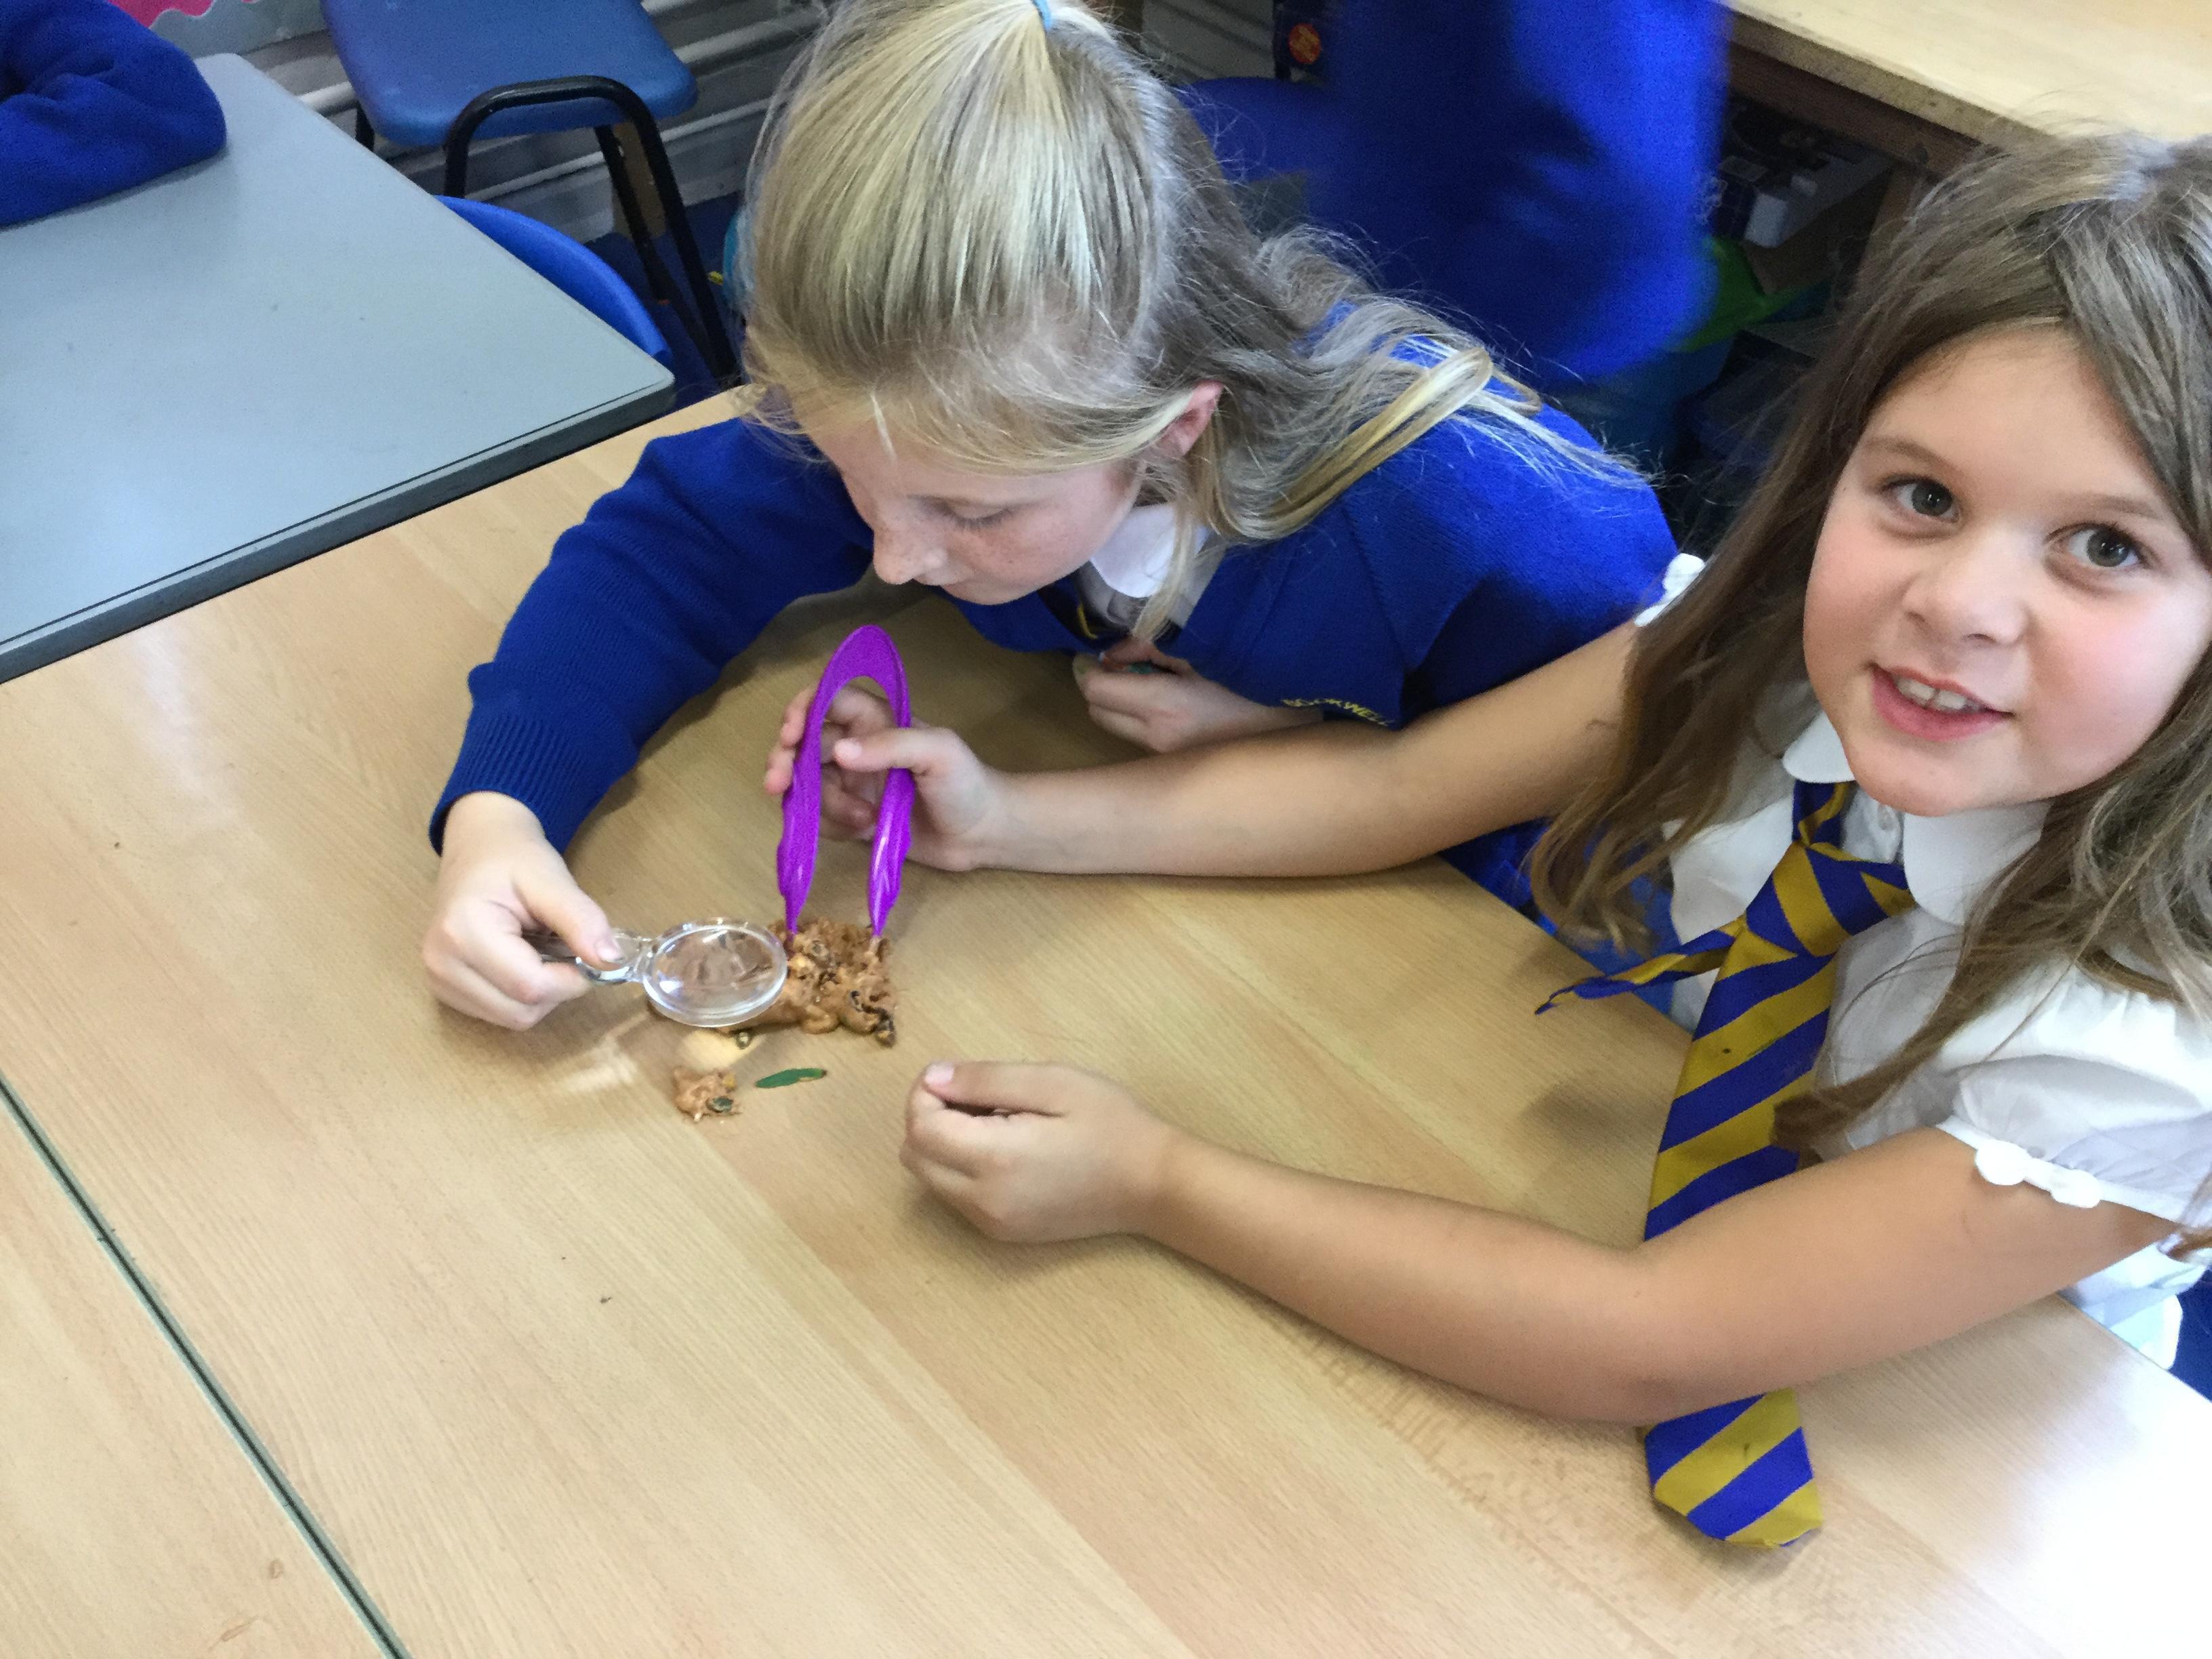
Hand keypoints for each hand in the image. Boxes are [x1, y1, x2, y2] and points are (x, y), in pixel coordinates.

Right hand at [422, 792, 623, 1028]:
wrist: (478, 848)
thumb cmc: (513, 857)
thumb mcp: (552, 879)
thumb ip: (581, 920)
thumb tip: (611, 961)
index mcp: (462, 932)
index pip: (530, 987)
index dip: (571, 979)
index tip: (585, 951)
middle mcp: (441, 964)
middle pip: (520, 1013)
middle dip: (556, 989)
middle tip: (562, 948)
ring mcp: (438, 981)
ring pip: (512, 1019)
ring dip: (540, 994)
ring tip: (538, 950)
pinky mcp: (445, 990)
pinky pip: (499, 1014)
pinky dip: (521, 996)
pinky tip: (520, 961)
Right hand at [763, 684, 1010, 871]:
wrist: (985, 836)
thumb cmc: (968, 783)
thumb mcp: (938, 753)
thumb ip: (891, 745)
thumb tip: (838, 752)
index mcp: (875, 720)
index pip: (825, 700)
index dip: (800, 710)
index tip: (789, 734)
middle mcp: (857, 748)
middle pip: (802, 744)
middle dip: (785, 762)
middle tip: (777, 786)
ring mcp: (852, 784)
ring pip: (808, 786)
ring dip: (822, 804)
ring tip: (864, 820)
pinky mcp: (852, 817)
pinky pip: (820, 818)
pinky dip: (830, 826)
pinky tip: (863, 832)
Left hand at [900, 1062, 1180, 1243]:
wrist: (1153, 1186)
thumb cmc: (1110, 1124)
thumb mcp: (1052, 1083)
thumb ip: (985, 1080)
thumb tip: (933, 1078)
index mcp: (994, 1159)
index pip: (920, 1128)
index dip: (925, 1093)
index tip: (956, 1075)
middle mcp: (982, 1200)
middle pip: (915, 1156)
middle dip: (929, 1118)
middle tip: (975, 1096)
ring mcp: (991, 1223)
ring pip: (932, 1178)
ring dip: (944, 1144)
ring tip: (996, 1121)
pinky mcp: (1003, 1233)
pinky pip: (956, 1197)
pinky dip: (962, 1167)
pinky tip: (1006, 1148)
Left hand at [1075, 640, 1323, 752]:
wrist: (1307, 733)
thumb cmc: (1261, 681)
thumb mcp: (1207, 652)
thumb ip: (1154, 647)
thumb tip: (1114, 653)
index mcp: (1165, 707)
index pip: (1095, 690)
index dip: (1092, 667)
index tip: (1107, 654)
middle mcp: (1158, 740)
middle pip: (1097, 713)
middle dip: (1103, 687)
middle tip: (1128, 666)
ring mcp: (1168, 758)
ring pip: (1119, 728)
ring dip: (1126, 705)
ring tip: (1161, 684)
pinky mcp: (1181, 766)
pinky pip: (1145, 739)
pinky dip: (1148, 719)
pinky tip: (1182, 705)